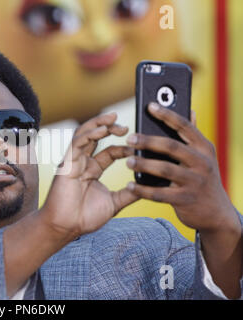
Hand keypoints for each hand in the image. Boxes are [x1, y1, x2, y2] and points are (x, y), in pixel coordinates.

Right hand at [40, 112, 138, 238]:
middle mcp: (83, 163)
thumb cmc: (85, 217)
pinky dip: (90, 133)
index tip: (137, 148)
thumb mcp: (115, 202)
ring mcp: (74, 161)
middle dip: (110, 128)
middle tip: (125, 126)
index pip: (110, 152)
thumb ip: (129, 193)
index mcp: (93, 170)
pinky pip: (78, 142)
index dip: (124, 147)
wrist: (66, 227)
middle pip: (96, 138)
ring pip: (85, 134)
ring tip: (113, 118)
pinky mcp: (67, 162)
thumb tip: (148, 186)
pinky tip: (102, 129)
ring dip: (99, 124)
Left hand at [125, 102, 239, 234]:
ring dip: (144, 165)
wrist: (217, 213)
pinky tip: (130, 185)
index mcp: (204, 148)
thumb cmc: (203, 179)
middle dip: (149, 141)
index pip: (185, 127)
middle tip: (130, 138)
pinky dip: (143, 190)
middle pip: (172, 147)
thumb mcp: (204, 157)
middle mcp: (202, 163)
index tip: (149, 106)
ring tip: (128, 161)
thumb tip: (190, 110)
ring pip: (166, 170)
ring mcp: (195, 182)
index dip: (167, 115)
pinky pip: (160, 194)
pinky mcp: (185, 200)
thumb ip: (192, 137)